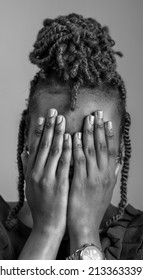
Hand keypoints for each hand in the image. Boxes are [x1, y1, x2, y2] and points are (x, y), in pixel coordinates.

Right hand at [21, 109, 71, 255]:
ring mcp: (48, 178)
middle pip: (44, 145)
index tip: (43, 117)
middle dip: (49, 127)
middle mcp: (37, 173)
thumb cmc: (40, 205)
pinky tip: (71, 138)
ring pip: (54, 151)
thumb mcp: (30, 186)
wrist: (47, 225)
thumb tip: (25, 150)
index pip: (34, 147)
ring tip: (63, 119)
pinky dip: (67, 150)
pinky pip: (64, 164)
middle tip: (54, 112)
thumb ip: (28, 167)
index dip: (38, 131)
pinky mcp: (60, 184)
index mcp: (30, 172)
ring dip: (58, 133)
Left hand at [68, 111, 119, 249]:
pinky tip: (75, 136)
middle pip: (102, 147)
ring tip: (87, 119)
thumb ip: (113, 175)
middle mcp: (103, 175)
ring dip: (89, 133)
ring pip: (91, 151)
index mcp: (109, 175)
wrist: (86, 225)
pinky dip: (77, 148)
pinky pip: (79, 162)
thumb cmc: (95, 207)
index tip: (106, 120)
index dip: (109, 134)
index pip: (111, 150)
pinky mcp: (80, 183)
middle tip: (97, 113)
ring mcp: (93, 178)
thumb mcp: (108, 191)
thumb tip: (119, 162)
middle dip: (99, 128)